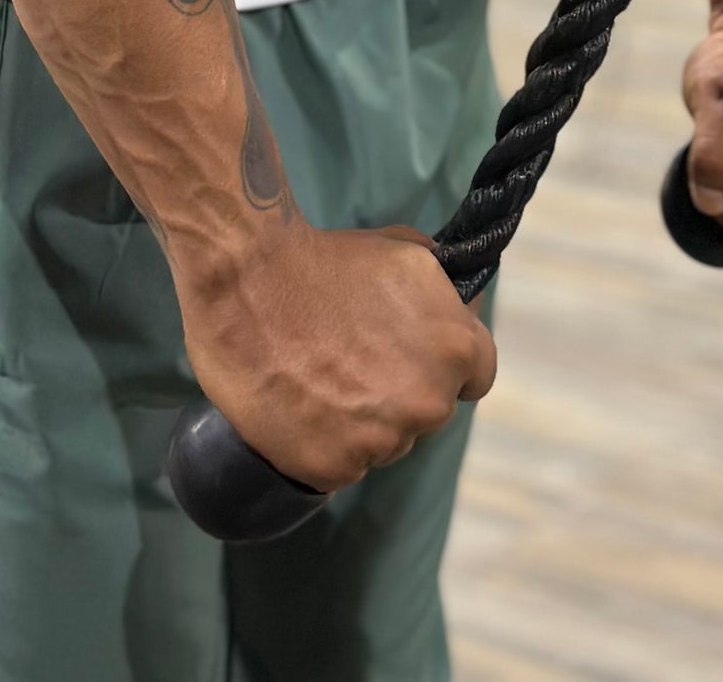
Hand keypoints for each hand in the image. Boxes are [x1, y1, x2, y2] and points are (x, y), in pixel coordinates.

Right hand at [175, 223, 496, 491]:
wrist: (248, 279)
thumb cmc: (325, 258)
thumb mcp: (403, 252)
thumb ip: (440, 288)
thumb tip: (458, 301)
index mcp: (455, 351)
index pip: (475, 376)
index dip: (442, 364)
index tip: (413, 355)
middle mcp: (428, 403)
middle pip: (425, 410)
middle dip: (399, 391)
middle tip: (352, 362)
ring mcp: (381, 442)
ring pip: (384, 442)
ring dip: (362, 423)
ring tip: (316, 381)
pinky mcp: (332, 469)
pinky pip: (340, 465)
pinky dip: (322, 444)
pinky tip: (297, 407)